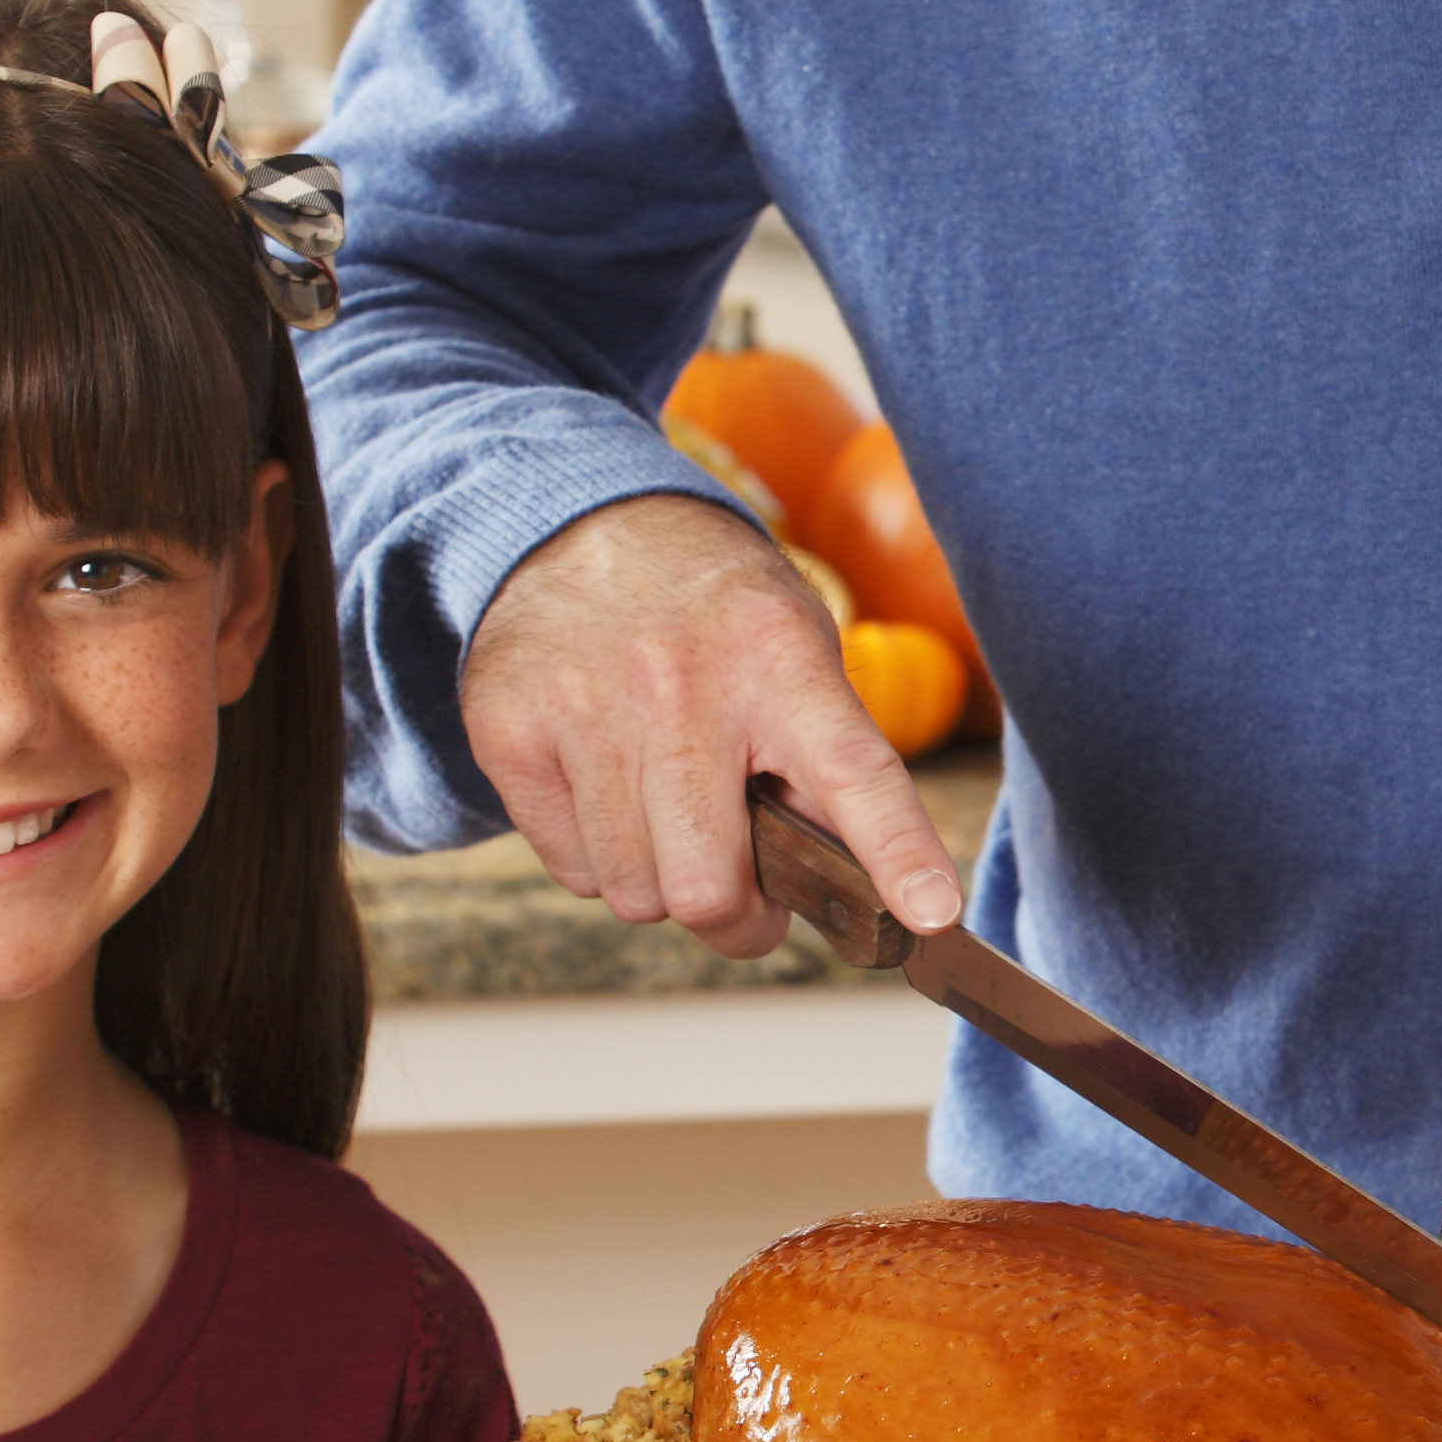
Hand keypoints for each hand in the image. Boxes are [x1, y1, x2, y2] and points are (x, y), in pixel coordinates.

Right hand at [458, 491, 963, 956]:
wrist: (578, 523)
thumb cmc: (711, 614)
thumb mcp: (794, 650)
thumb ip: (824, 763)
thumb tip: (863, 892)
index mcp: (780, 659)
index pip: (853, 771)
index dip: (897, 851)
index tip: (931, 914)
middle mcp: (681, 685)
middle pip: (709, 887)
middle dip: (738, 918)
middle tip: (749, 894)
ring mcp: (585, 709)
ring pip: (635, 894)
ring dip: (664, 882)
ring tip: (671, 813)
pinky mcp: (510, 732)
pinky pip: (572, 871)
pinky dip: (601, 858)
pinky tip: (610, 790)